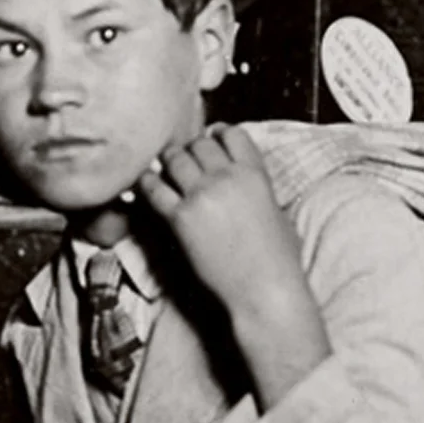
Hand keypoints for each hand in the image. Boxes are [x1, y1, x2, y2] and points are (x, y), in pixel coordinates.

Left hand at [136, 124, 326, 404]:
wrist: (265, 289)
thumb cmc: (278, 259)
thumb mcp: (276, 210)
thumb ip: (257, 188)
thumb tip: (245, 183)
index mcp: (255, 173)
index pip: (231, 133)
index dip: (217, 134)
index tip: (209, 142)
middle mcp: (227, 177)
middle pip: (198, 144)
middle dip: (190, 150)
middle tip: (183, 163)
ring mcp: (202, 195)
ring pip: (174, 159)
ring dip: (168, 163)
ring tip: (165, 172)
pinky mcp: (180, 218)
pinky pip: (154, 188)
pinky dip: (147, 183)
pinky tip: (145, 185)